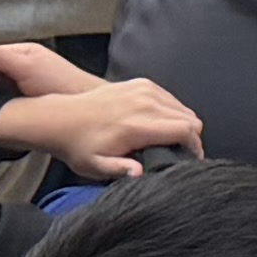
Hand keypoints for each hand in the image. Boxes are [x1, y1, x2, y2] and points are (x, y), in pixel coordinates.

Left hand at [0, 63, 203, 181]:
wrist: (60, 117)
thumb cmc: (78, 145)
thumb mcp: (95, 166)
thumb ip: (120, 170)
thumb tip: (139, 174)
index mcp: (136, 124)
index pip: (186, 130)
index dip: (195, 148)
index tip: (191, 160)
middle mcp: (144, 102)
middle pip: (190, 118)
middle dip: (192, 138)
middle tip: (183, 154)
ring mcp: (144, 89)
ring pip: (183, 107)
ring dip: (183, 124)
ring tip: (172, 142)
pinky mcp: (141, 83)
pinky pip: (170, 98)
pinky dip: (173, 112)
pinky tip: (161, 126)